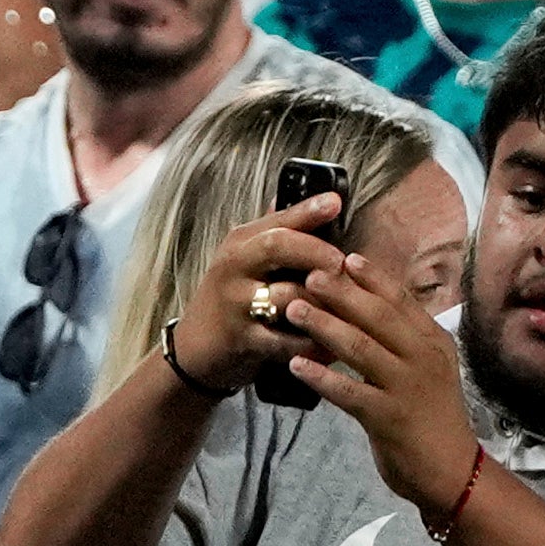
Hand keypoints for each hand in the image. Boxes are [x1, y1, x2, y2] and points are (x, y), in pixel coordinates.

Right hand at [169, 190, 345, 401]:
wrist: (193, 349)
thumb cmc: (231, 297)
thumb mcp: (246, 259)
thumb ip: (278, 231)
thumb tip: (317, 197)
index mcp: (241, 243)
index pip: (277, 220)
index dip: (308, 210)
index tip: (336, 202)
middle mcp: (235, 267)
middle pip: (277, 246)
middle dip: (316, 251)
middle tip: (343, 262)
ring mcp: (235, 304)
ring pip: (286, 295)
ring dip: (323, 302)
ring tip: (351, 306)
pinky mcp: (241, 340)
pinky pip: (285, 340)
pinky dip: (311, 342)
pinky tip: (333, 344)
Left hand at [274, 247, 483, 516]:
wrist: (452, 471)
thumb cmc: (433, 417)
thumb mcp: (429, 369)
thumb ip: (406, 340)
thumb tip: (372, 307)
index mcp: (433, 342)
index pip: (401, 300)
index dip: (373, 278)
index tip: (345, 257)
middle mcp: (423, 358)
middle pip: (379, 317)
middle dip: (343, 293)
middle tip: (311, 275)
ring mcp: (407, 387)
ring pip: (361, 348)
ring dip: (325, 326)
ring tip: (294, 310)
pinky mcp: (388, 417)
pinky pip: (349, 392)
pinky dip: (321, 377)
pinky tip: (297, 365)